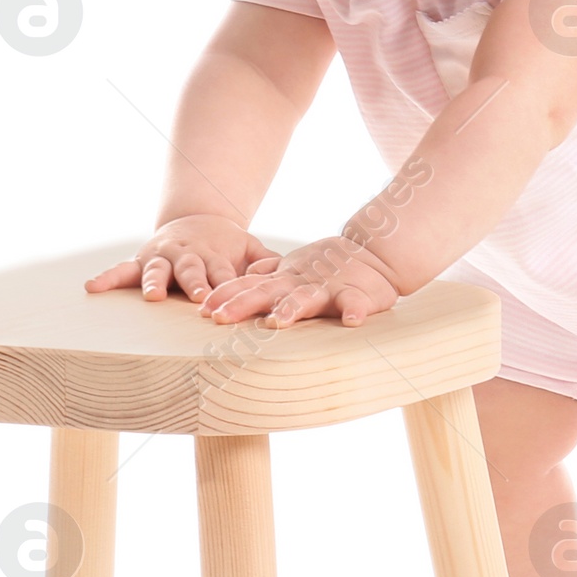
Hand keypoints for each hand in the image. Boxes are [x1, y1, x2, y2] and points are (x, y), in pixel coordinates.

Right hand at [83, 215, 279, 303]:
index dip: (227, 286)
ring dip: (154, 281)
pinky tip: (91, 287)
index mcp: (216, 256)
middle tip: (199, 297)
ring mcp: (162, 257)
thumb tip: (287, 270)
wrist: (198, 221)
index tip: (231, 300)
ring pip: (156, 269)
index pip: (223, 274)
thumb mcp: (251, 249)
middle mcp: (187, 256)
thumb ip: (268, 262)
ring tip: (151, 295)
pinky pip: (122, 270)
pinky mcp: (142, 261)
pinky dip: (107, 278)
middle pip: (192, 271)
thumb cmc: (229, 247)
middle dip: (195, 284)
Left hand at [197, 234, 400, 328]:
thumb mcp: (293, 268)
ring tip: (277, 322)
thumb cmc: (330, 266)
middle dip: (241, 304)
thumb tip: (243, 276)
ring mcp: (327, 287)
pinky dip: (354, 310)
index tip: (203, 310)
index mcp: (284, 279)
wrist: (374, 253)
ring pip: (306, 298)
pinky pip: (356, 303)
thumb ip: (268, 272)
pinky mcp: (356, 293)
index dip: (225, 295)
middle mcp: (300, 282)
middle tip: (219, 318)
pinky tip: (352, 321)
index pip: (248, 286)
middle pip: (266, 293)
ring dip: (291, 309)